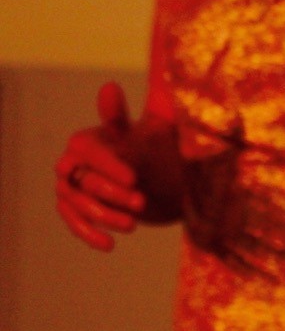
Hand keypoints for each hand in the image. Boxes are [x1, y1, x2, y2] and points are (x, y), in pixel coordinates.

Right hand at [54, 82, 147, 250]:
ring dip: (104, 215)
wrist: (165, 175)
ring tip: (133, 223)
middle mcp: (74, 162)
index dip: (108, 165)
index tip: (135, 178)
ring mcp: (72, 188)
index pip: (86, 150)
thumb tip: (108, 86)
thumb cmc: (157, 145)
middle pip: (80, 180)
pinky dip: (90, 234)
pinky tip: (109, 244)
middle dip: (110, 193)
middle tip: (141, 202)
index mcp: (90, 138)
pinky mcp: (77, 209)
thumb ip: (129, 112)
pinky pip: (74, 223)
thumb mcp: (152, 126)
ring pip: (77, 204)